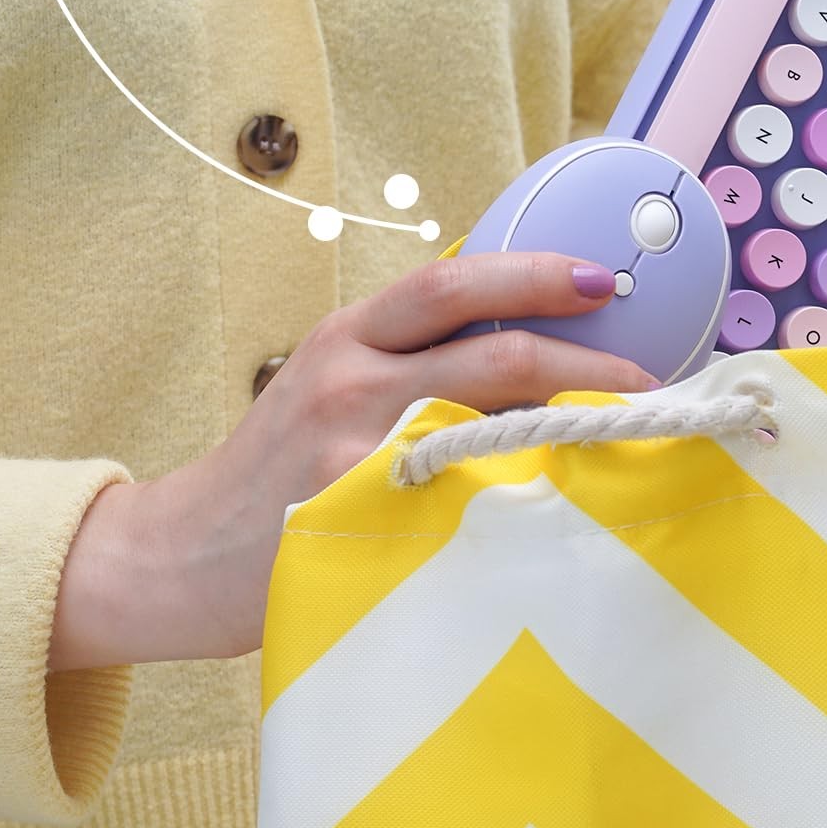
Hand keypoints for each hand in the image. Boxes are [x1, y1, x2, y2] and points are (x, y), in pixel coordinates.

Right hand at [50, 253, 652, 667]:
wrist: (180, 554)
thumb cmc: (276, 465)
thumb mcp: (330, 380)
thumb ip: (409, 353)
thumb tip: (522, 325)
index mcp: (348, 334)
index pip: (451, 283)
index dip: (534, 273)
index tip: (603, 279)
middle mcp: (350, 380)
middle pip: (484, 347)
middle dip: (579, 355)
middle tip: (645, 375)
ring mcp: (354, 454)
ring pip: (488, 425)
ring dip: (568, 426)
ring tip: (627, 437)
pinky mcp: (357, 520)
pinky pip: (462, 498)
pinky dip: (523, 493)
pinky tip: (567, 503)